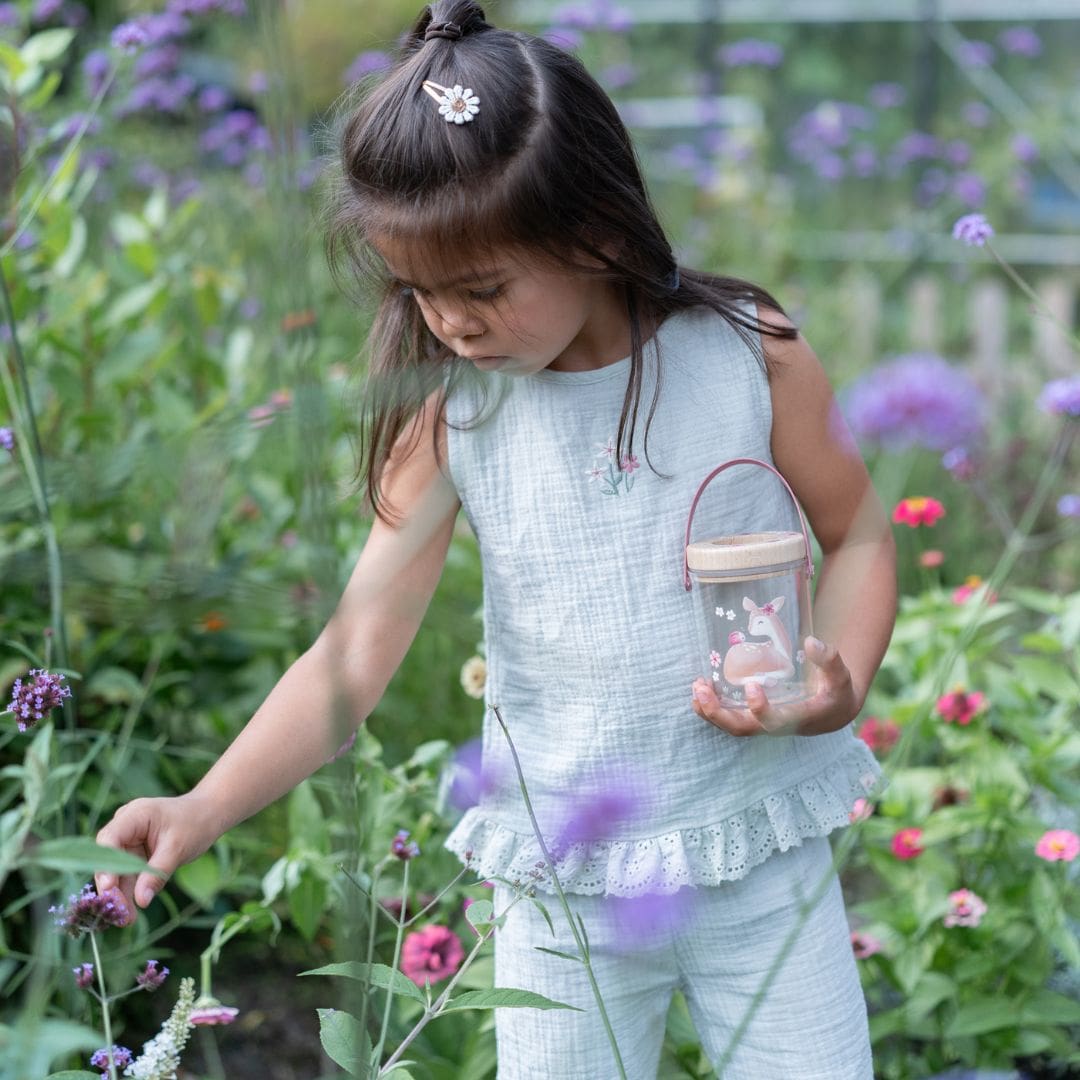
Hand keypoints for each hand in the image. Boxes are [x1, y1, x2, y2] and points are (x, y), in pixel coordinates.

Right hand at [94, 793, 219, 915]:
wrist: (209, 814)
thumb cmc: (195, 824)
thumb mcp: (178, 848)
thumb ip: (157, 873)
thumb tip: (141, 901)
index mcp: (134, 816)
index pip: (109, 839)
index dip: (105, 864)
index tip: (108, 888)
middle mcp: (125, 827)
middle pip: (109, 859)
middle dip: (112, 887)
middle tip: (118, 913)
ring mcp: (128, 841)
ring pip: (117, 872)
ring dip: (121, 895)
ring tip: (126, 920)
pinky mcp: (134, 854)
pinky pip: (128, 875)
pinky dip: (130, 892)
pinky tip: (130, 913)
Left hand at [691, 636, 857, 736]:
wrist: (830, 711)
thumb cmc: (835, 691)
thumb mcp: (840, 675)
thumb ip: (830, 659)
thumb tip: (811, 642)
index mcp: (797, 718)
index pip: (774, 722)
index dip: (760, 709)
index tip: (750, 686)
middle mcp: (775, 726)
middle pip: (742, 728)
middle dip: (718, 713)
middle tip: (701, 690)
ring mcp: (762, 724)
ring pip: (731, 725)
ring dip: (709, 710)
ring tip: (696, 687)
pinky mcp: (754, 718)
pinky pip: (728, 718)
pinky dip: (710, 708)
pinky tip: (699, 690)